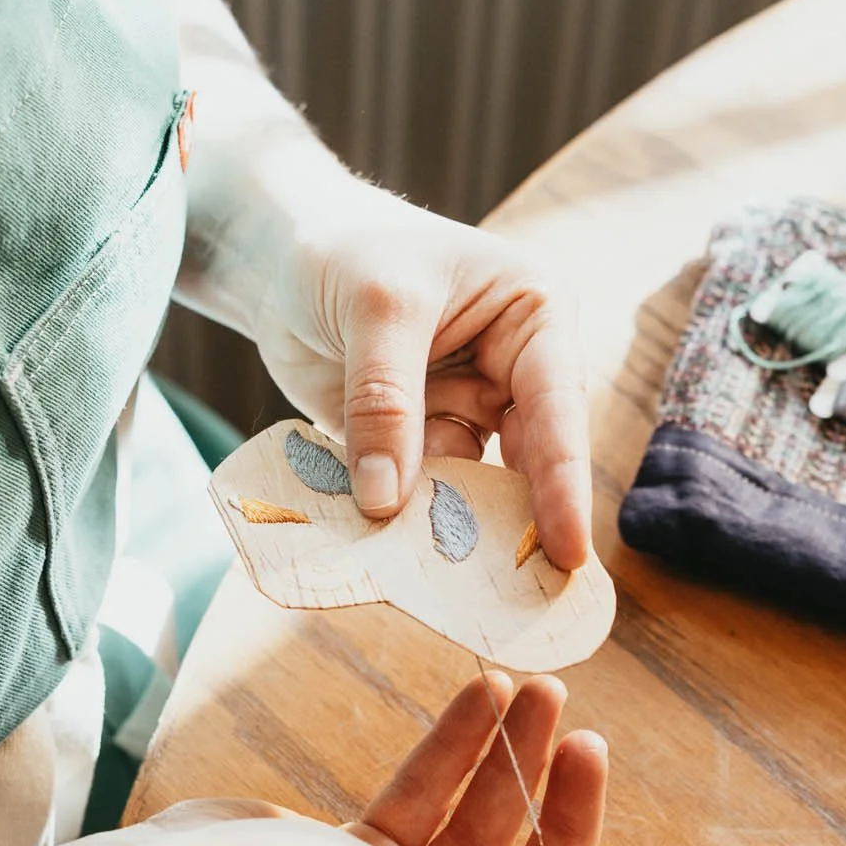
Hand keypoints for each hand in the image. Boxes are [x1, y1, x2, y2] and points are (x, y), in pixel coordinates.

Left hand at [250, 182, 593, 568]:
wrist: (277, 251)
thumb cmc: (345, 248)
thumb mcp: (374, 308)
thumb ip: (385, 402)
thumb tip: (388, 503)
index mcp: (534, 314)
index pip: (556, 405)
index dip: (563, 482)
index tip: (568, 550)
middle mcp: (513, 367)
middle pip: (528, 457)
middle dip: (519, 521)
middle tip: (528, 597)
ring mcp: (467, 406)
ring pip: (472, 484)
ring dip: (456, 530)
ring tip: (453, 590)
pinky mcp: (418, 437)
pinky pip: (421, 490)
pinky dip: (405, 523)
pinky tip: (393, 560)